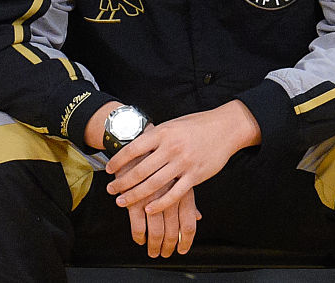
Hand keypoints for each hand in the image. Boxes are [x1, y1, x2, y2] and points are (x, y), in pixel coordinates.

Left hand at [105, 100, 260, 216]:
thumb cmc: (198, 125)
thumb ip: (156, 137)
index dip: (118, 161)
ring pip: (153, 185)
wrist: (227, 127)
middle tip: (111, 190)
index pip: (133, 149)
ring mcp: (184, 163)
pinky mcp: (195, 175)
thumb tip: (135, 148)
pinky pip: (174, 194)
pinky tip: (148, 209)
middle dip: (122, 183)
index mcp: (163, 133)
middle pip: (140, 171)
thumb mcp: (174, 124)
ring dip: (134, 195)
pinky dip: (159, 204)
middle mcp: (171, 148)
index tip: (108, 170)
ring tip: (122, 202)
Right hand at [119, 158, 201, 256]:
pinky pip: (138, 219)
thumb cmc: (167, 150)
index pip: (189, 221)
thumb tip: (198, 216)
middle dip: (167, 245)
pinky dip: (138, 232)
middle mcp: (172, 190)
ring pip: (155, 228)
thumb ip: (188, 192)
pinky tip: (138, 238)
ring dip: (151, 242)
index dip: (186, 239)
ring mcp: (154, 192)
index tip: (181, 249)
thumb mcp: (183, 166)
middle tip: (162, 254)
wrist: (139, 131)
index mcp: (186, 184)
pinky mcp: (137, 194)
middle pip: (172, 229)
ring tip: (149, 249)